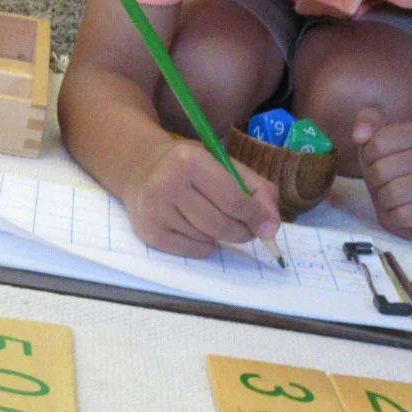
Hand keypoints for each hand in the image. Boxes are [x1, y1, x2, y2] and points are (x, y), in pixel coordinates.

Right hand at [125, 138, 280, 256]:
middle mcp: (168, 184)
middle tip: (248, 230)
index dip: (255, 216)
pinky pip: (194, 250)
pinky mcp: (150, 233)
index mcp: (190, 161)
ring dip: (221, 236)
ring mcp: (156, 211)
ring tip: (215, 220)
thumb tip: (271, 226)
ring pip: (209, 239)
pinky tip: (198, 229)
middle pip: (221, 224)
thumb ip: (255, 188)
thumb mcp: (222, 163)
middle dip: (243, 232)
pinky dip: (205, 245)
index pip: (232, 199)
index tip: (268, 226)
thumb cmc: (189, 167)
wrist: (140, 170)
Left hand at [353, 106, 411, 238]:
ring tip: (394, 195)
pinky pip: (402, 216)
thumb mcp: (378, 141)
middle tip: (386, 181)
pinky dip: (395, 216)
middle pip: (381, 171)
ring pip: (391, 194)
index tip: (379, 160)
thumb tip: (359, 135)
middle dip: (375, 180)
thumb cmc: (395, 167)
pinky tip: (404, 209)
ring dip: (384, 200)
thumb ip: (367, 124)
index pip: (377, 143)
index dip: (368, 156)